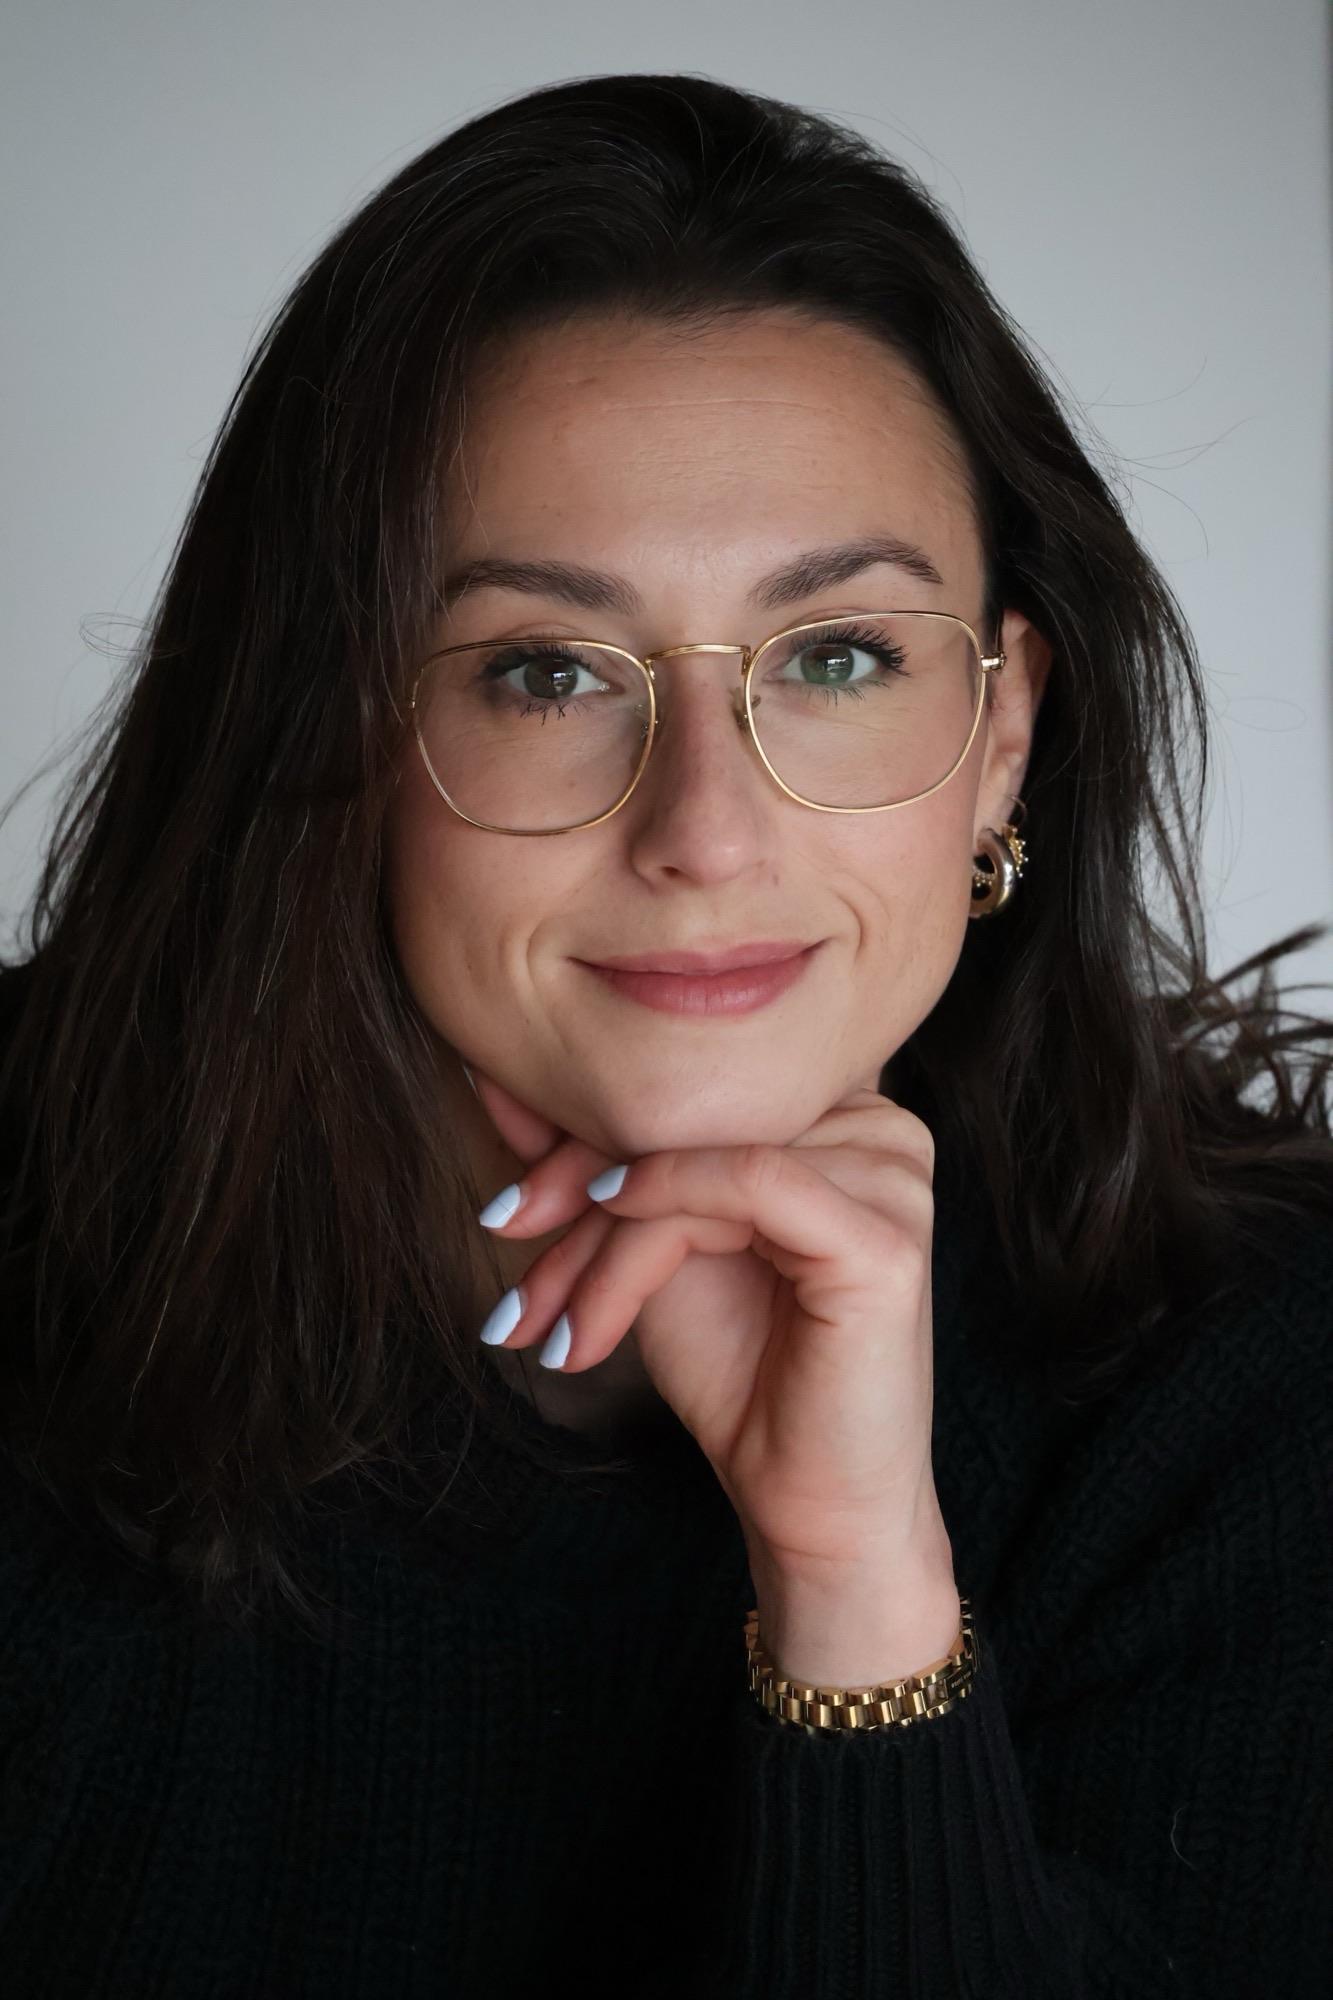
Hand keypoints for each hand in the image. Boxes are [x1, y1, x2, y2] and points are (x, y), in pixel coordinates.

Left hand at [466, 1066, 955, 1619]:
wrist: (803, 1501)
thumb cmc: (741, 1372)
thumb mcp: (647, 1245)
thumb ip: (596, 1160)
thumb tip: (498, 1080)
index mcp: (838, 1115)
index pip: (691, 1084)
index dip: (581, 1135)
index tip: (502, 1211)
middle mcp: (880, 1127)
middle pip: (695, 1113)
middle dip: (578, 1187)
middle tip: (507, 1258)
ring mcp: (895, 1178)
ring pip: (707, 1151)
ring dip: (608, 1238)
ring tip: (557, 1324)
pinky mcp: (887, 1238)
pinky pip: (751, 1182)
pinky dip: (661, 1218)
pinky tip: (604, 1289)